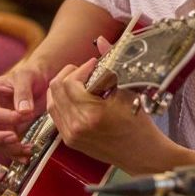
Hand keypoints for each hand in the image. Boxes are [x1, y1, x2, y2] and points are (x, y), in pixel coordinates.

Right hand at [0, 61, 48, 158]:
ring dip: (9, 149)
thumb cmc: (29, 76)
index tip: (28, 114)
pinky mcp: (1, 133)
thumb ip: (23, 92)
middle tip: (14, 138)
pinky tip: (26, 156)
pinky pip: (3, 148)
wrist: (38, 83)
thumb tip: (24, 111)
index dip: (9, 117)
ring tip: (28, 149)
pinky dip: (14, 154)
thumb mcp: (27, 77)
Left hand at [46, 56, 171, 173]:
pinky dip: (63, 102)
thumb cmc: (140, 124)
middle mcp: (76, 126)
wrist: (142, 154)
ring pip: (52, 102)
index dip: (81, 68)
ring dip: (63, 88)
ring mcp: (71, 135)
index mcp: (91, 113)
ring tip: (81, 82)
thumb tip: (101, 41)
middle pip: (56, 90)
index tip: (94, 64)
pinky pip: (56, 115)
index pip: (70, 82)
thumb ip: (110, 65)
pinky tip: (78, 98)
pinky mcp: (70, 141)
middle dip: (69, 74)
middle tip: (86, 70)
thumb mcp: (127, 92)